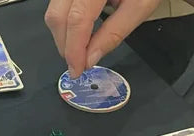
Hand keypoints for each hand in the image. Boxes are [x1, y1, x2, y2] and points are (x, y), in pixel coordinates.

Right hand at [45, 0, 162, 77]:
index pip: (77, 19)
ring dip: (64, 35)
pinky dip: (65, 23)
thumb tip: (90, 58)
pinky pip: (58, 5)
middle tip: (78, 62)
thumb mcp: (139, 7)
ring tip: (81, 47)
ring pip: (53, 11)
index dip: (74, 48)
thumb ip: (115, 32)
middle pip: (58, 16)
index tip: (77, 70)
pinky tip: (80, 32)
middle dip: (65, 45)